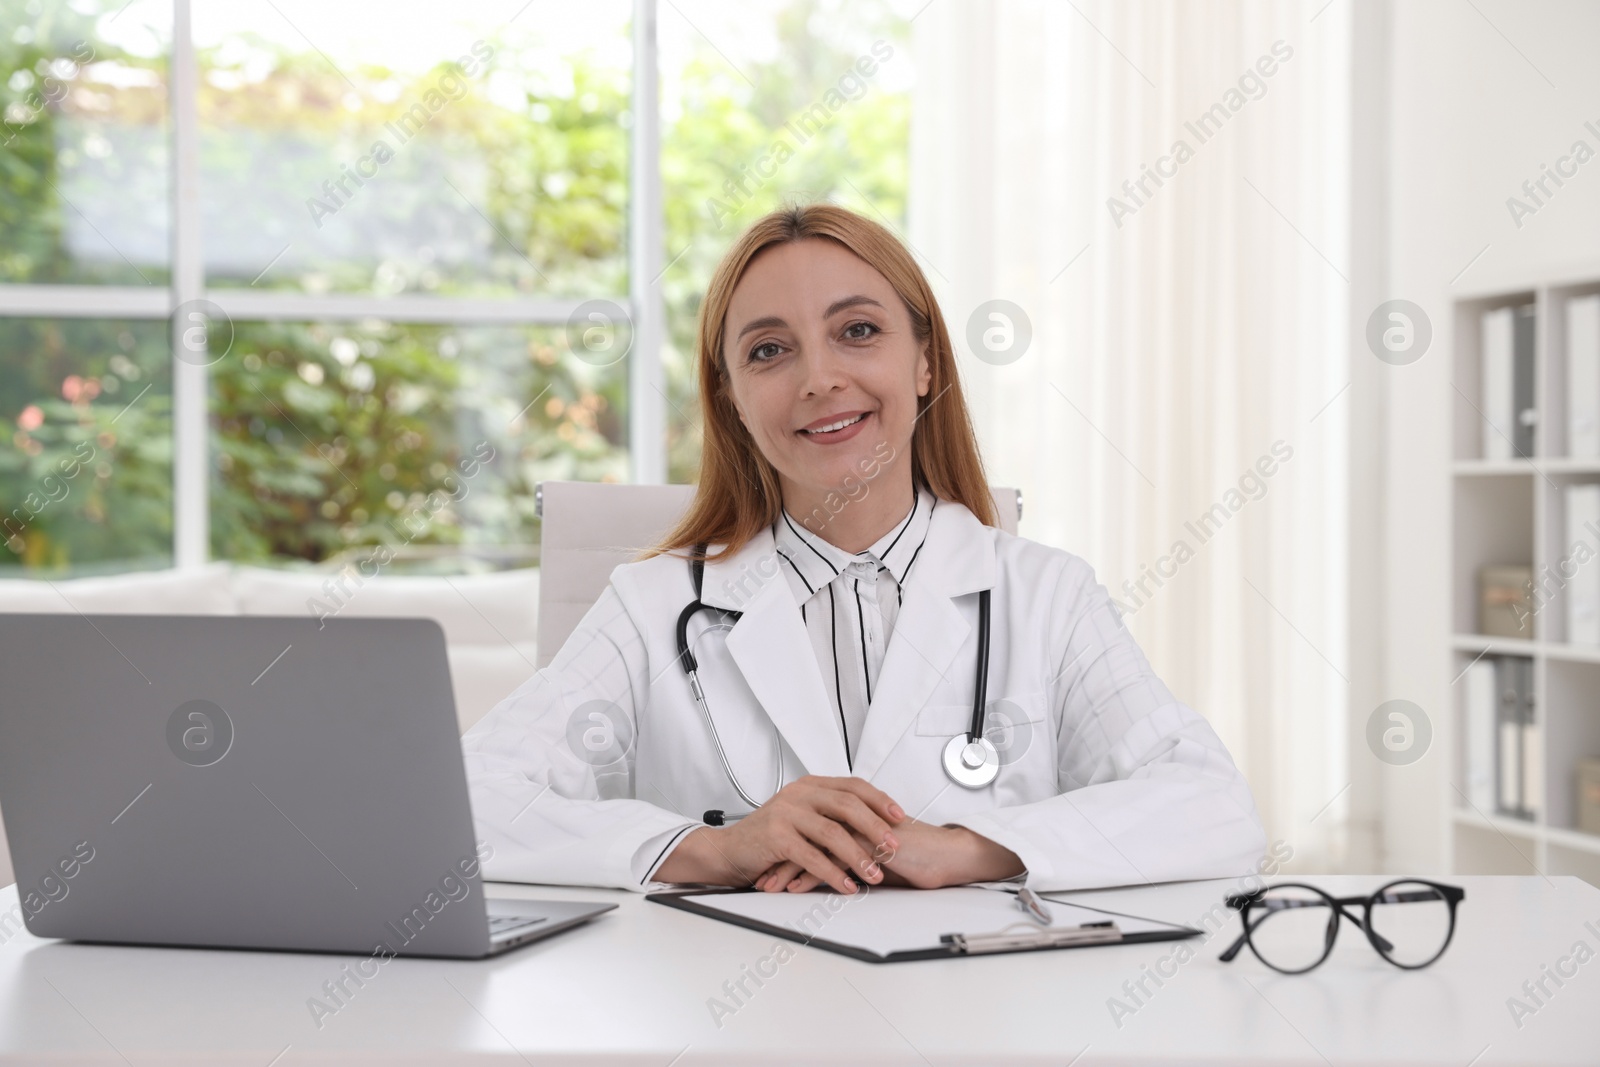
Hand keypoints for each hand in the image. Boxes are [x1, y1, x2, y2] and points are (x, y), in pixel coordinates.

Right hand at [653, 775, 905, 895]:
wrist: (728, 851)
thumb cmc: (768, 839)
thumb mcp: (801, 818)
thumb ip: (829, 816)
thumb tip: (871, 826)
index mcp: (809, 786)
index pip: (853, 786)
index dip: (880, 800)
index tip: (900, 816)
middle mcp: (799, 794)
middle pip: (848, 805)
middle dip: (876, 827)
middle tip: (894, 846)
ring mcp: (786, 813)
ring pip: (833, 832)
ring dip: (858, 855)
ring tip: (875, 873)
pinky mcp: (776, 836)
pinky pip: (812, 856)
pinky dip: (832, 873)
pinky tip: (846, 885)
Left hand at [756, 819, 1023, 891]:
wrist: (944, 858)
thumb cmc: (914, 857)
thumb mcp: (874, 854)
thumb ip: (851, 854)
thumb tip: (828, 867)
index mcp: (853, 815)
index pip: (810, 826)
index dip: (786, 844)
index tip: (767, 861)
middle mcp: (853, 817)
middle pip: (805, 832)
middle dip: (778, 856)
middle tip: (758, 874)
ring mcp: (861, 828)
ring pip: (814, 845)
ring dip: (788, 868)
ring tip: (769, 885)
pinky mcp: (870, 843)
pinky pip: (833, 858)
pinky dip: (810, 875)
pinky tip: (794, 888)